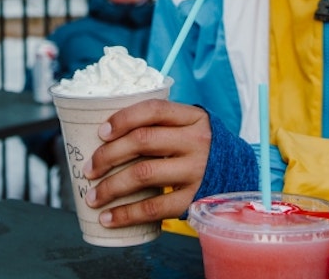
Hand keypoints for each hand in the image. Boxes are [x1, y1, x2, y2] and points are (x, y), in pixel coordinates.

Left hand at [83, 100, 210, 226]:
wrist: (240, 176)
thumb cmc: (199, 148)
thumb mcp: (189, 127)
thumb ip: (159, 125)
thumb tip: (105, 136)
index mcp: (192, 117)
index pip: (153, 109)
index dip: (123, 118)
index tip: (100, 133)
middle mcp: (196, 141)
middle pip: (142, 141)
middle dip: (107, 155)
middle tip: (88, 169)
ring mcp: (196, 171)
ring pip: (143, 174)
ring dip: (111, 187)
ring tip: (92, 197)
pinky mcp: (194, 199)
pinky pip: (154, 208)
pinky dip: (127, 214)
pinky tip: (109, 219)